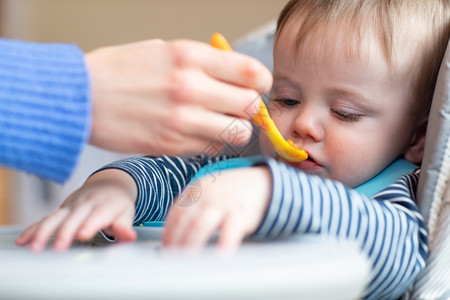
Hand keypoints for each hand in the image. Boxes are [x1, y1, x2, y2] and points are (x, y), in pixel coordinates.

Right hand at [15, 169, 137, 251]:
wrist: (108, 184)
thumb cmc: (117, 203)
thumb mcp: (126, 213)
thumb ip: (124, 226)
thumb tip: (130, 237)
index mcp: (104, 206)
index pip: (96, 216)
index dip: (90, 224)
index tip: (82, 234)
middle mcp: (86, 204)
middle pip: (74, 218)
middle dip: (65, 232)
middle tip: (59, 247)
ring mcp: (72, 206)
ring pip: (56, 218)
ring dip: (44, 232)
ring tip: (36, 247)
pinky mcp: (62, 210)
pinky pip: (47, 219)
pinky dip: (34, 229)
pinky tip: (24, 240)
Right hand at [86, 39, 272, 154]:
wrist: (80, 98)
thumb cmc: (119, 71)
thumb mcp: (162, 50)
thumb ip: (200, 61)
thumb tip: (231, 74)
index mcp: (190, 56)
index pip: (250, 72)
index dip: (260, 81)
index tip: (255, 86)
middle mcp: (191, 87)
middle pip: (250, 105)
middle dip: (249, 107)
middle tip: (237, 107)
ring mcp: (182, 120)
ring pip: (237, 133)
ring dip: (234, 129)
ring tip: (219, 123)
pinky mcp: (172, 145)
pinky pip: (211, 149)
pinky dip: (212, 144)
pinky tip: (197, 134)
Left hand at [162, 166, 271, 251]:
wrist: (261, 182)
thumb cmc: (230, 193)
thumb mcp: (207, 193)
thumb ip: (191, 210)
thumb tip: (174, 238)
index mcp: (194, 191)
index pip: (175, 215)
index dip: (168, 235)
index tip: (166, 250)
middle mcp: (206, 197)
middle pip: (184, 222)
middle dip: (176, 244)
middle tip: (172, 261)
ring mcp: (222, 204)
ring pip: (200, 226)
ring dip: (190, 245)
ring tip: (187, 263)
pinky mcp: (241, 213)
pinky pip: (230, 230)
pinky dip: (223, 243)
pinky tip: (220, 256)